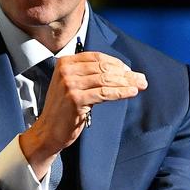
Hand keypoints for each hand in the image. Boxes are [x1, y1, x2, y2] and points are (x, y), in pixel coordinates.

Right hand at [20, 52, 146, 177]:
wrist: (48, 131)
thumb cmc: (64, 110)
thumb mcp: (72, 85)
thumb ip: (90, 75)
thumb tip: (122, 71)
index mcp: (65, 62)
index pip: (96, 57)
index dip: (115, 63)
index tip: (128, 70)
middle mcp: (66, 71)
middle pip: (103, 68)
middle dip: (125, 74)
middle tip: (141, 79)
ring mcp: (69, 84)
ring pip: (105, 80)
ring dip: (126, 82)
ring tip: (140, 85)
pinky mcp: (75, 99)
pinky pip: (104, 93)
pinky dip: (120, 92)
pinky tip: (131, 92)